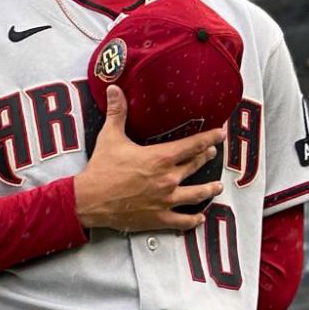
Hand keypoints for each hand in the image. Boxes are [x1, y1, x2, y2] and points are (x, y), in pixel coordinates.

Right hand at [74, 85, 226, 232]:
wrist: (89, 200)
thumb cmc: (101, 169)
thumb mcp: (110, 137)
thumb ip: (117, 113)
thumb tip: (114, 89)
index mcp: (161, 158)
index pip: (194, 145)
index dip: (209, 138)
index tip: (220, 134)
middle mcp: (168, 179)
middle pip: (195, 166)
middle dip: (206, 157)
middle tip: (212, 153)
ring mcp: (165, 200)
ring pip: (196, 194)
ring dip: (209, 189)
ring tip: (216, 186)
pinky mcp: (158, 218)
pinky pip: (182, 221)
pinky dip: (193, 219)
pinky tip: (199, 217)